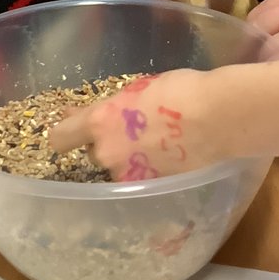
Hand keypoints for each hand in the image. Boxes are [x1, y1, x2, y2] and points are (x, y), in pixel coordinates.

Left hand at [48, 70, 227, 178]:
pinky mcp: (151, 190)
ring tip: (159, 144)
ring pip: (119, 168)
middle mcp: (107, 153)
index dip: (64, 133)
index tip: (71, 129)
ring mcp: (129, 176)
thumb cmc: (180, 91)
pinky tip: (171, 158)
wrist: (219, 117)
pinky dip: (150, 172)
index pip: (60, 138)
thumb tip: (93, 114)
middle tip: (133, 131)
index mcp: (100, 122)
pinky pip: (140, 180)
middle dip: (108, 144)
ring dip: (130, 160)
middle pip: (94, 153)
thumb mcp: (138, 90)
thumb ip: (112, 107)